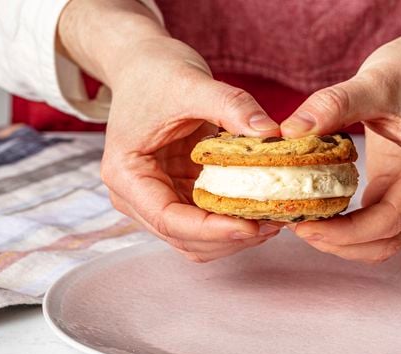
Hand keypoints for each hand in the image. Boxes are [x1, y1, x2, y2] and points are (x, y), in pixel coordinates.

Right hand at [58, 1, 282, 261]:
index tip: (252, 225)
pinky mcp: (178, 195)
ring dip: (233, 238)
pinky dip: (232, 223)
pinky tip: (260, 209)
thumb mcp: (192, 83)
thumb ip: (232, 106)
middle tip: (274, 221)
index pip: (168, 219)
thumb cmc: (156, 73)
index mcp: (126, 175)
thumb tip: (272, 134)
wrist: (144, 65)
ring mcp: (157, 199)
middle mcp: (135, 197)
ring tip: (273, 218)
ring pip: (196, 241)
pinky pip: (205, 224)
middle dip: (229, 237)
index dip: (211, 230)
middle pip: (183, 238)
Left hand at [281, 0, 400, 262]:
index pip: (389, 220)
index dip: (343, 232)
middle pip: (387, 242)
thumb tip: (291, 131)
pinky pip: (379, 225)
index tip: (305, 224)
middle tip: (296, 224)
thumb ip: (333, 104)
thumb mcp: (375, 81)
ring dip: (343, 240)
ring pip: (383, 241)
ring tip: (303, 220)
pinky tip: (320, 209)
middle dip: (339, 242)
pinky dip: (350, 227)